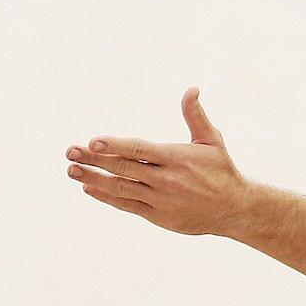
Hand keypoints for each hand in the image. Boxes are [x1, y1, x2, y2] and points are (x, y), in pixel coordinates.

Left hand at [66, 88, 251, 236]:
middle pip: (124, 168)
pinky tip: (89, 187)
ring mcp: (160, 200)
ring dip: (94, 178)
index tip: (92, 140)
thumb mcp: (212, 141)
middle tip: (70, 151)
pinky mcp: (158, 216)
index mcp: (176, 159)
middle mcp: (166, 181)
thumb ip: (196, 116)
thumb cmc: (222, 171)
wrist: (234, 210)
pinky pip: (127, 205)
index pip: (140, 150)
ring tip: (71, 169)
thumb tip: (191, 89)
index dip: (115, 146)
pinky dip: (107, 197)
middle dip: (95, 159)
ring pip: (121, 188)